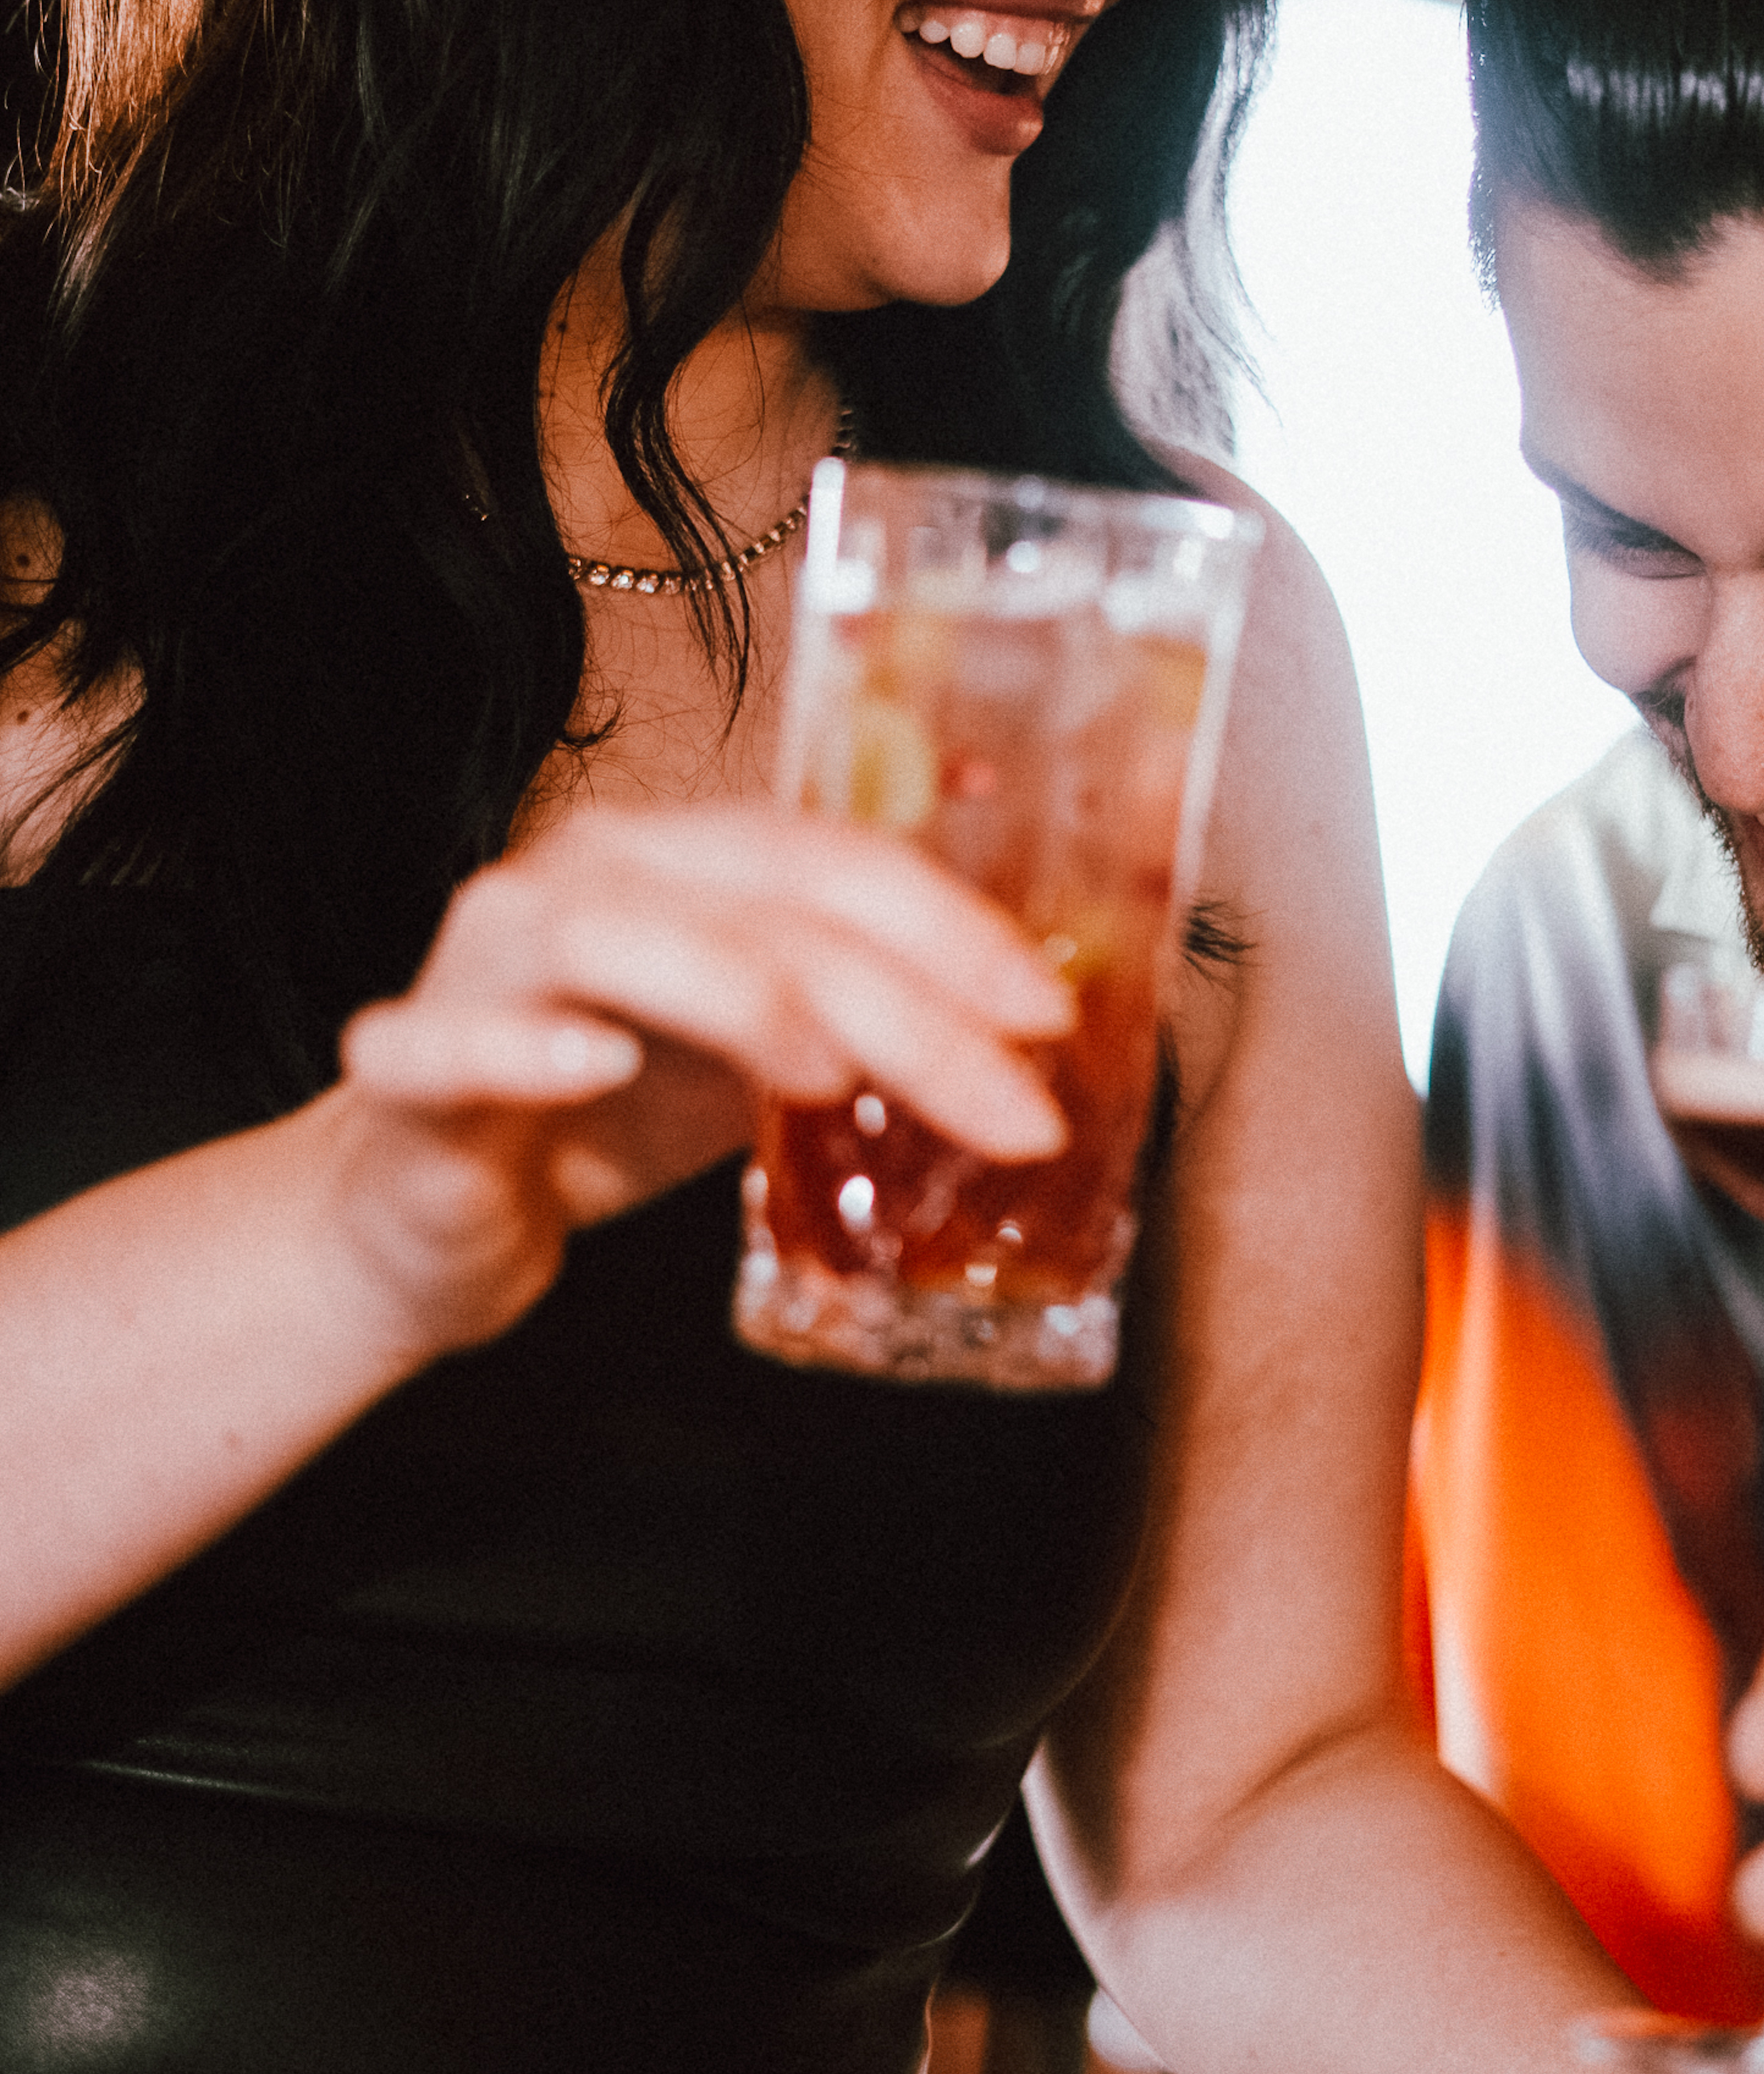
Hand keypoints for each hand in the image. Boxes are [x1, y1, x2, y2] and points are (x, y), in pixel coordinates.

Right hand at [332, 802, 1074, 1354]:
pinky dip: (524, 1044)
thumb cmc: (600, 1118)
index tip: (1048, 1018)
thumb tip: (1026, 1028)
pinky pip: (446, 1039)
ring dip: (738, 995)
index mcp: (675, 860)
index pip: (829, 858)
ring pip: (617, 938)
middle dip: (902, 997)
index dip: (950, 927)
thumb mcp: (758, 1059)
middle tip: (1007, 1101)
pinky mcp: (405, 1065)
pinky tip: (599, 1061)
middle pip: (756, 903)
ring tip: (831, 1075)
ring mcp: (482, 960)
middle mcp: (577, 876)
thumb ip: (860, 1020)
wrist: (430, 1215)